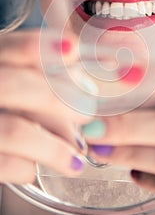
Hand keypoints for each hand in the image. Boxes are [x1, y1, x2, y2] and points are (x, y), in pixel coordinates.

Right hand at [0, 29, 89, 183]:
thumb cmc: (9, 104)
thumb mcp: (18, 83)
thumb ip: (43, 78)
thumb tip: (83, 83)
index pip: (9, 48)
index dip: (39, 47)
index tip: (72, 49)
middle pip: (16, 87)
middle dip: (58, 100)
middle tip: (86, 114)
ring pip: (15, 131)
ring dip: (54, 148)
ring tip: (76, 160)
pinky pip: (5, 163)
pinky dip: (28, 167)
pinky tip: (36, 166)